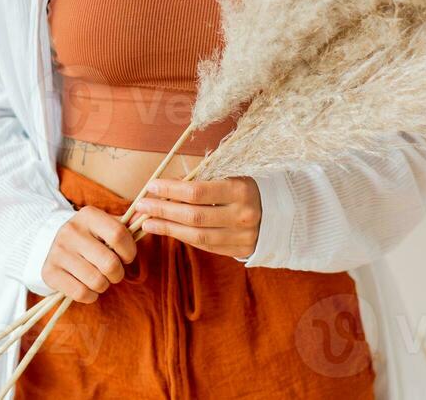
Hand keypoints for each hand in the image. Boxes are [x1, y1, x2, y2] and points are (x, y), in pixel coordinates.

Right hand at [40, 206, 137, 303]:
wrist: (52, 245)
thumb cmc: (90, 237)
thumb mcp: (106, 225)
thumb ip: (127, 223)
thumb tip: (144, 212)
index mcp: (88, 215)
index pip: (118, 235)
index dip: (129, 251)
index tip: (127, 257)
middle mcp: (71, 230)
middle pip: (109, 263)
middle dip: (118, 273)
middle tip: (114, 272)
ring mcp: (58, 251)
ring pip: (96, 281)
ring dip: (104, 285)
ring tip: (100, 278)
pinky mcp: (50, 272)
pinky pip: (81, 293)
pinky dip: (90, 295)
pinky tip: (88, 286)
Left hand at [133, 176, 260, 258]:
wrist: (284, 212)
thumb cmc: (251, 187)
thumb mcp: (233, 175)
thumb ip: (205, 180)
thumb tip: (168, 185)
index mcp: (242, 190)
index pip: (198, 192)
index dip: (171, 190)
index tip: (151, 186)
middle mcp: (242, 215)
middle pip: (193, 216)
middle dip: (163, 210)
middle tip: (141, 205)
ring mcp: (242, 236)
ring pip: (197, 236)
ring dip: (167, 228)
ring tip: (146, 222)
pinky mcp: (240, 251)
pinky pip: (205, 246)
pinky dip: (183, 237)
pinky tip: (167, 230)